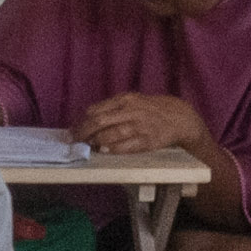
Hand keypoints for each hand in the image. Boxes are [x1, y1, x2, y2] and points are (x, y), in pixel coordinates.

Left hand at [80, 92, 211, 157]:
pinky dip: (113, 149)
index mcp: (125, 99)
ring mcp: (139, 126)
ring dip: (96, 142)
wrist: (178, 117)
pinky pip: (126, 146)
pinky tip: (105, 151)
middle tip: (74, 141)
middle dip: (83, 133)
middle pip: (99, 122)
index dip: (81, 122)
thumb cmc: (150, 110)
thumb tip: (87, 120)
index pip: (95, 111)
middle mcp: (131, 111)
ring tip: (89, 146)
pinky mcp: (148, 141)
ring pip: (111, 134)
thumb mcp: (132, 102)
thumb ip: (112, 109)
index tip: (72, 131)